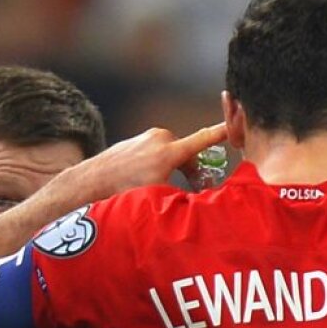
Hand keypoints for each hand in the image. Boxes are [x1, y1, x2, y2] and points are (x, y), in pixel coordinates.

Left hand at [88, 122, 228, 196]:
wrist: (91, 181)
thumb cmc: (124, 191)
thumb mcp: (158, 197)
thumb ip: (183, 196)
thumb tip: (203, 202)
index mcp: (168, 152)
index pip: (202, 140)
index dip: (221, 133)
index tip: (235, 124)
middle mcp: (159, 139)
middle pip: (187, 152)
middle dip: (192, 169)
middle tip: (193, 188)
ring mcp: (147, 136)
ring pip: (172, 152)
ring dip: (175, 166)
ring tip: (164, 185)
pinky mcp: (138, 138)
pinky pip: (157, 150)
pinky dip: (160, 162)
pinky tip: (146, 178)